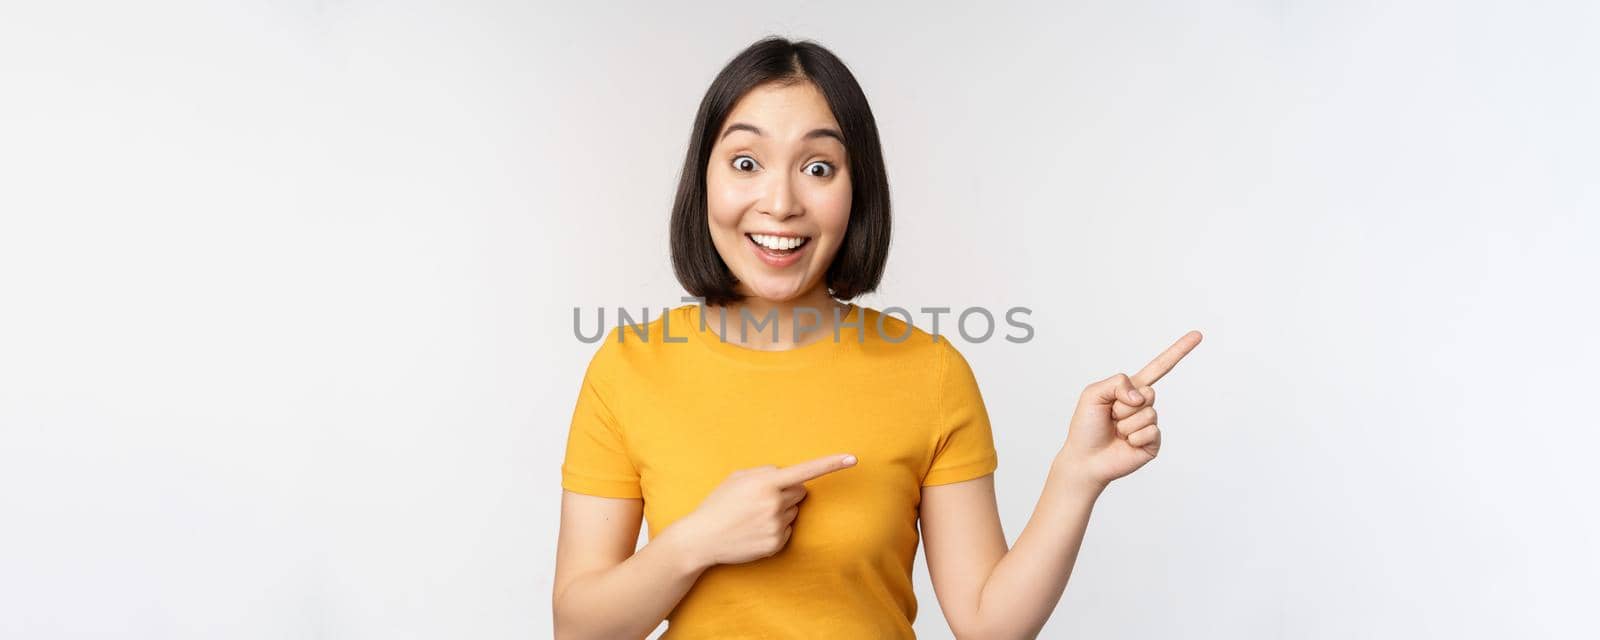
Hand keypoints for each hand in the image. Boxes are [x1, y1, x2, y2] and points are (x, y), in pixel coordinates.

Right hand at [672, 453, 857, 567]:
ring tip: (753, 517)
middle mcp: (775, 503)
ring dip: (780, 511)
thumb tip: (788, 476)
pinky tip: (755, 531)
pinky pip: (788, 530)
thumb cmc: (718, 503)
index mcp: (766, 482)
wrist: (701, 538)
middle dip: (787, 492)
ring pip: (794, 512)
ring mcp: (776, 525)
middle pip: (801, 492)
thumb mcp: (738, 478)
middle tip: (760, 500)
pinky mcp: (776, 544)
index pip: (806, 471)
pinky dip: (776, 529)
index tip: (853, 459)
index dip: (831, 464)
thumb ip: (765, 472)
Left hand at [1058, 331, 1201, 487]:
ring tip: (1115, 432)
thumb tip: (1141, 396)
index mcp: (1130, 390)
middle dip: (1123, 405)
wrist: (1085, 459)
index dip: (1178, 351)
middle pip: (1148, 392)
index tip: (1198, 335)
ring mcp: (1150, 423)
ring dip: (1125, 423)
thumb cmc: (1085, 426)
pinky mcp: (1153, 442)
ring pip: (1147, 413)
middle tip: (1110, 417)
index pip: (1159, 368)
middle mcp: (1143, 405)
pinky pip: (1150, 432)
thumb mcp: (1092, 394)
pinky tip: (1125, 444)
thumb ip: (1116, 384)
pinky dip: (1133, 438)